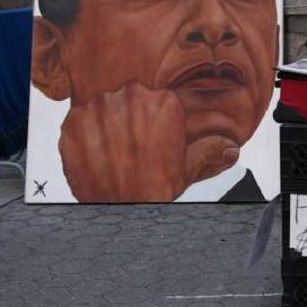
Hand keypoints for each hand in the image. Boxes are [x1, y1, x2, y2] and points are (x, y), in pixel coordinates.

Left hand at [58, 80, 238, 201]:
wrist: (119, 210)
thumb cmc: (156, 187)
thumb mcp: (187, 168)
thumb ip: (208, 151)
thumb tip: (232, 149)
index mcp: (164, 101)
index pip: (156, 101)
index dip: (153, 122)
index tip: (150, 141)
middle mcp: (132, 95)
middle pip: (130, 100)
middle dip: (130, 120)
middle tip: (130, 149)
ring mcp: (100, 106)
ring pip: (104, 108)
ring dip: (105, 126)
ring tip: (110, 153)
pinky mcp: (74, 120)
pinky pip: (79, 121)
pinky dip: (84, 136)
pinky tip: (94, 155)